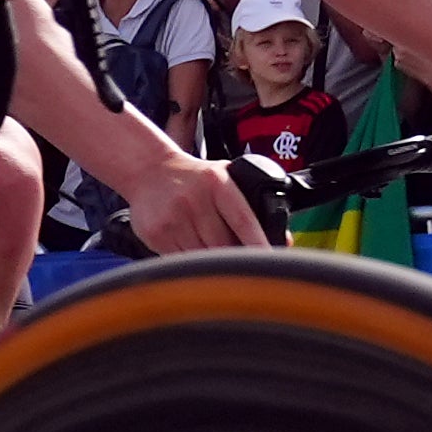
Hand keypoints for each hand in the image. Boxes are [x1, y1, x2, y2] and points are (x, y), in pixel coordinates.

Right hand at [118, 154, 270, 257]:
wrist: (147, 170)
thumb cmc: (193, 178)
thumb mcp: (225, 177)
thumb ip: (251, 204)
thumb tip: (284, 239)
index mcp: (217, 183)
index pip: (244, 220)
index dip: (259, 244)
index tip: (271, 261)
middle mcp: (194, 200)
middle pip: (224, 245)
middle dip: (236, 257)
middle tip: (242, 262)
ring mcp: (173, 219)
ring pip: (203, 256)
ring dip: (213, 261)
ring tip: (214, 252)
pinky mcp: (156, 235)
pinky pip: (182, 260)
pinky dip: (191, 262)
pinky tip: (191, 247)